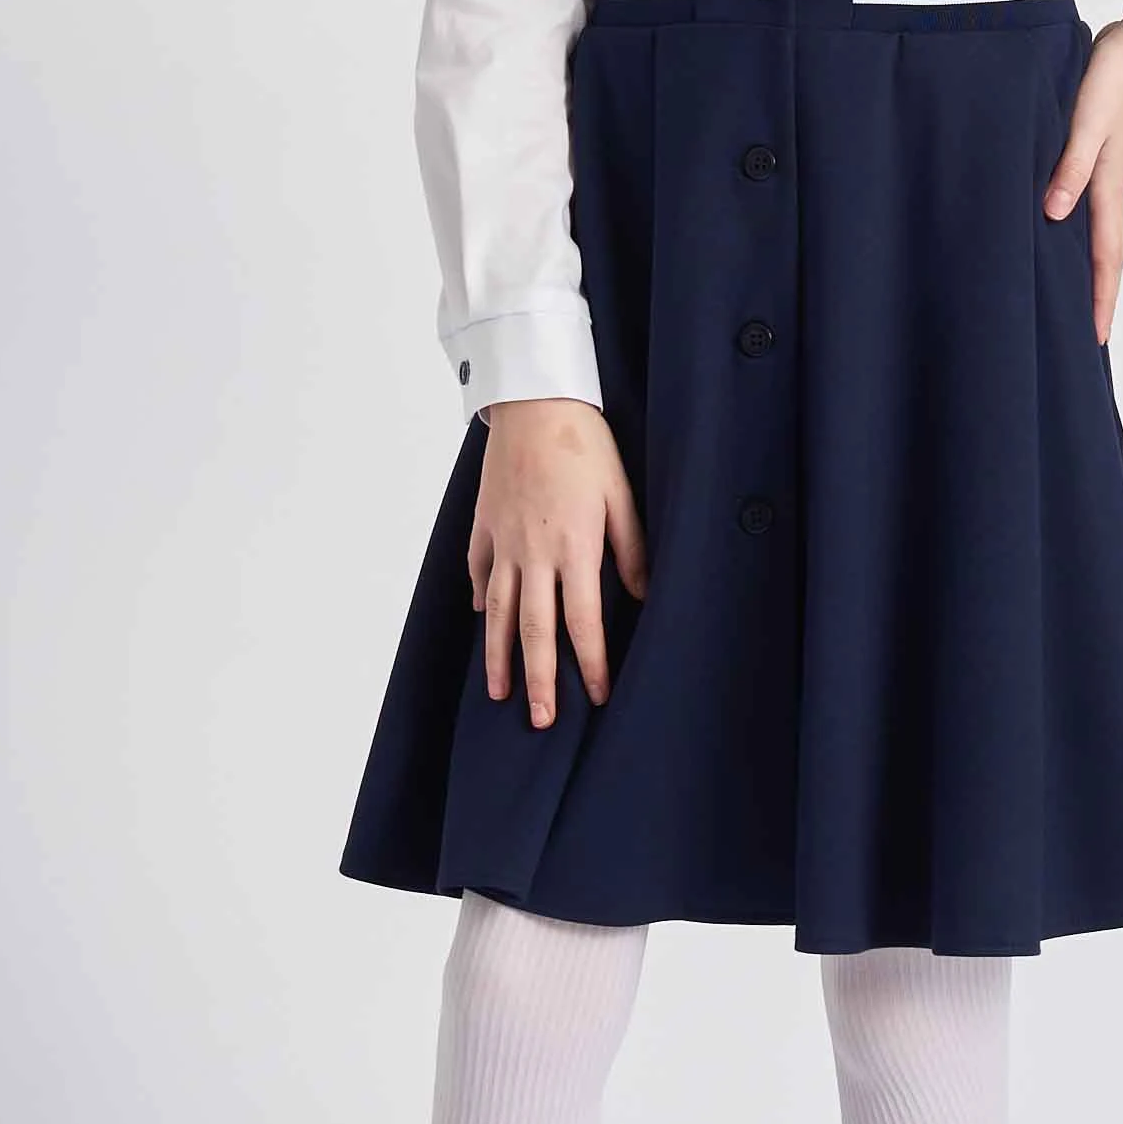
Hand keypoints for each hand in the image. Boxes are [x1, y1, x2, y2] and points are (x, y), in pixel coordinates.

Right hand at [468, 397, 648, 728]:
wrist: (534, 402)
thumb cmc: (585, 444)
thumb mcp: (621, 495)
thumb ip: (632, 548)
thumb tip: (642, 595)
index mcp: (574, 549)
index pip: (582, 623)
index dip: (590, 664)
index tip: (597, 697)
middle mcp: (534, 554)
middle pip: (535, 631)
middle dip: (539, 681)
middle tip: (540, 721)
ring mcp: (503, 542)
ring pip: (498, 612)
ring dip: (499, 657)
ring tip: (500, 693)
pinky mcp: (484, 526)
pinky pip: (479, 573)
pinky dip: (481, 601)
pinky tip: (483, 623)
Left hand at [1042, 3, 1122, 344]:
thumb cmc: (1113, 75)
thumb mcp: (1086, 120)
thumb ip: (1071, 166)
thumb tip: (1056, 215)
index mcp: (1107, 185)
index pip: (1105, 257)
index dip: (1100, 299)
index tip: (1096, 341)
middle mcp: (1108, 187)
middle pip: (1105, 256)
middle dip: (1098, 298)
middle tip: (1090, 339)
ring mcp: (1105, 173)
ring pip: (1098, 235)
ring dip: (1091, 270)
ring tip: (1077, 300)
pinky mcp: (1097, 156)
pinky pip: (1090, 209)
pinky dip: (1081, 235)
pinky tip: (1063, 235)